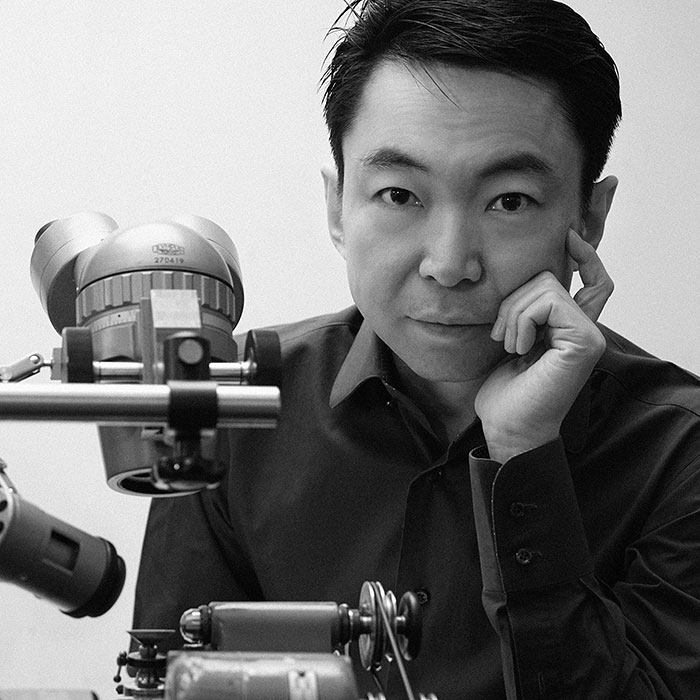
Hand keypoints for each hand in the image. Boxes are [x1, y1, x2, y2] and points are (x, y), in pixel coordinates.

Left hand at [474, 229, 612, 462]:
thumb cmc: (506, 391)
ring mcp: (589, 334)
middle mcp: (585, 328)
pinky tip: (518, 348)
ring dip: (513, 313)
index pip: (592, 281)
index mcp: (571, 328)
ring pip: (545, 285)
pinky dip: (522, 320)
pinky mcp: (584, 341)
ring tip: (510, 346)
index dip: (584, 255)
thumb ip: (525, 311)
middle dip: (513, 300)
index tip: (567, 236)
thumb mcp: (511, 339)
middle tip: (502, 335)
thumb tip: (523, 279)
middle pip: (550, 277)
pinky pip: (548, 301)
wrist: (508, 426)